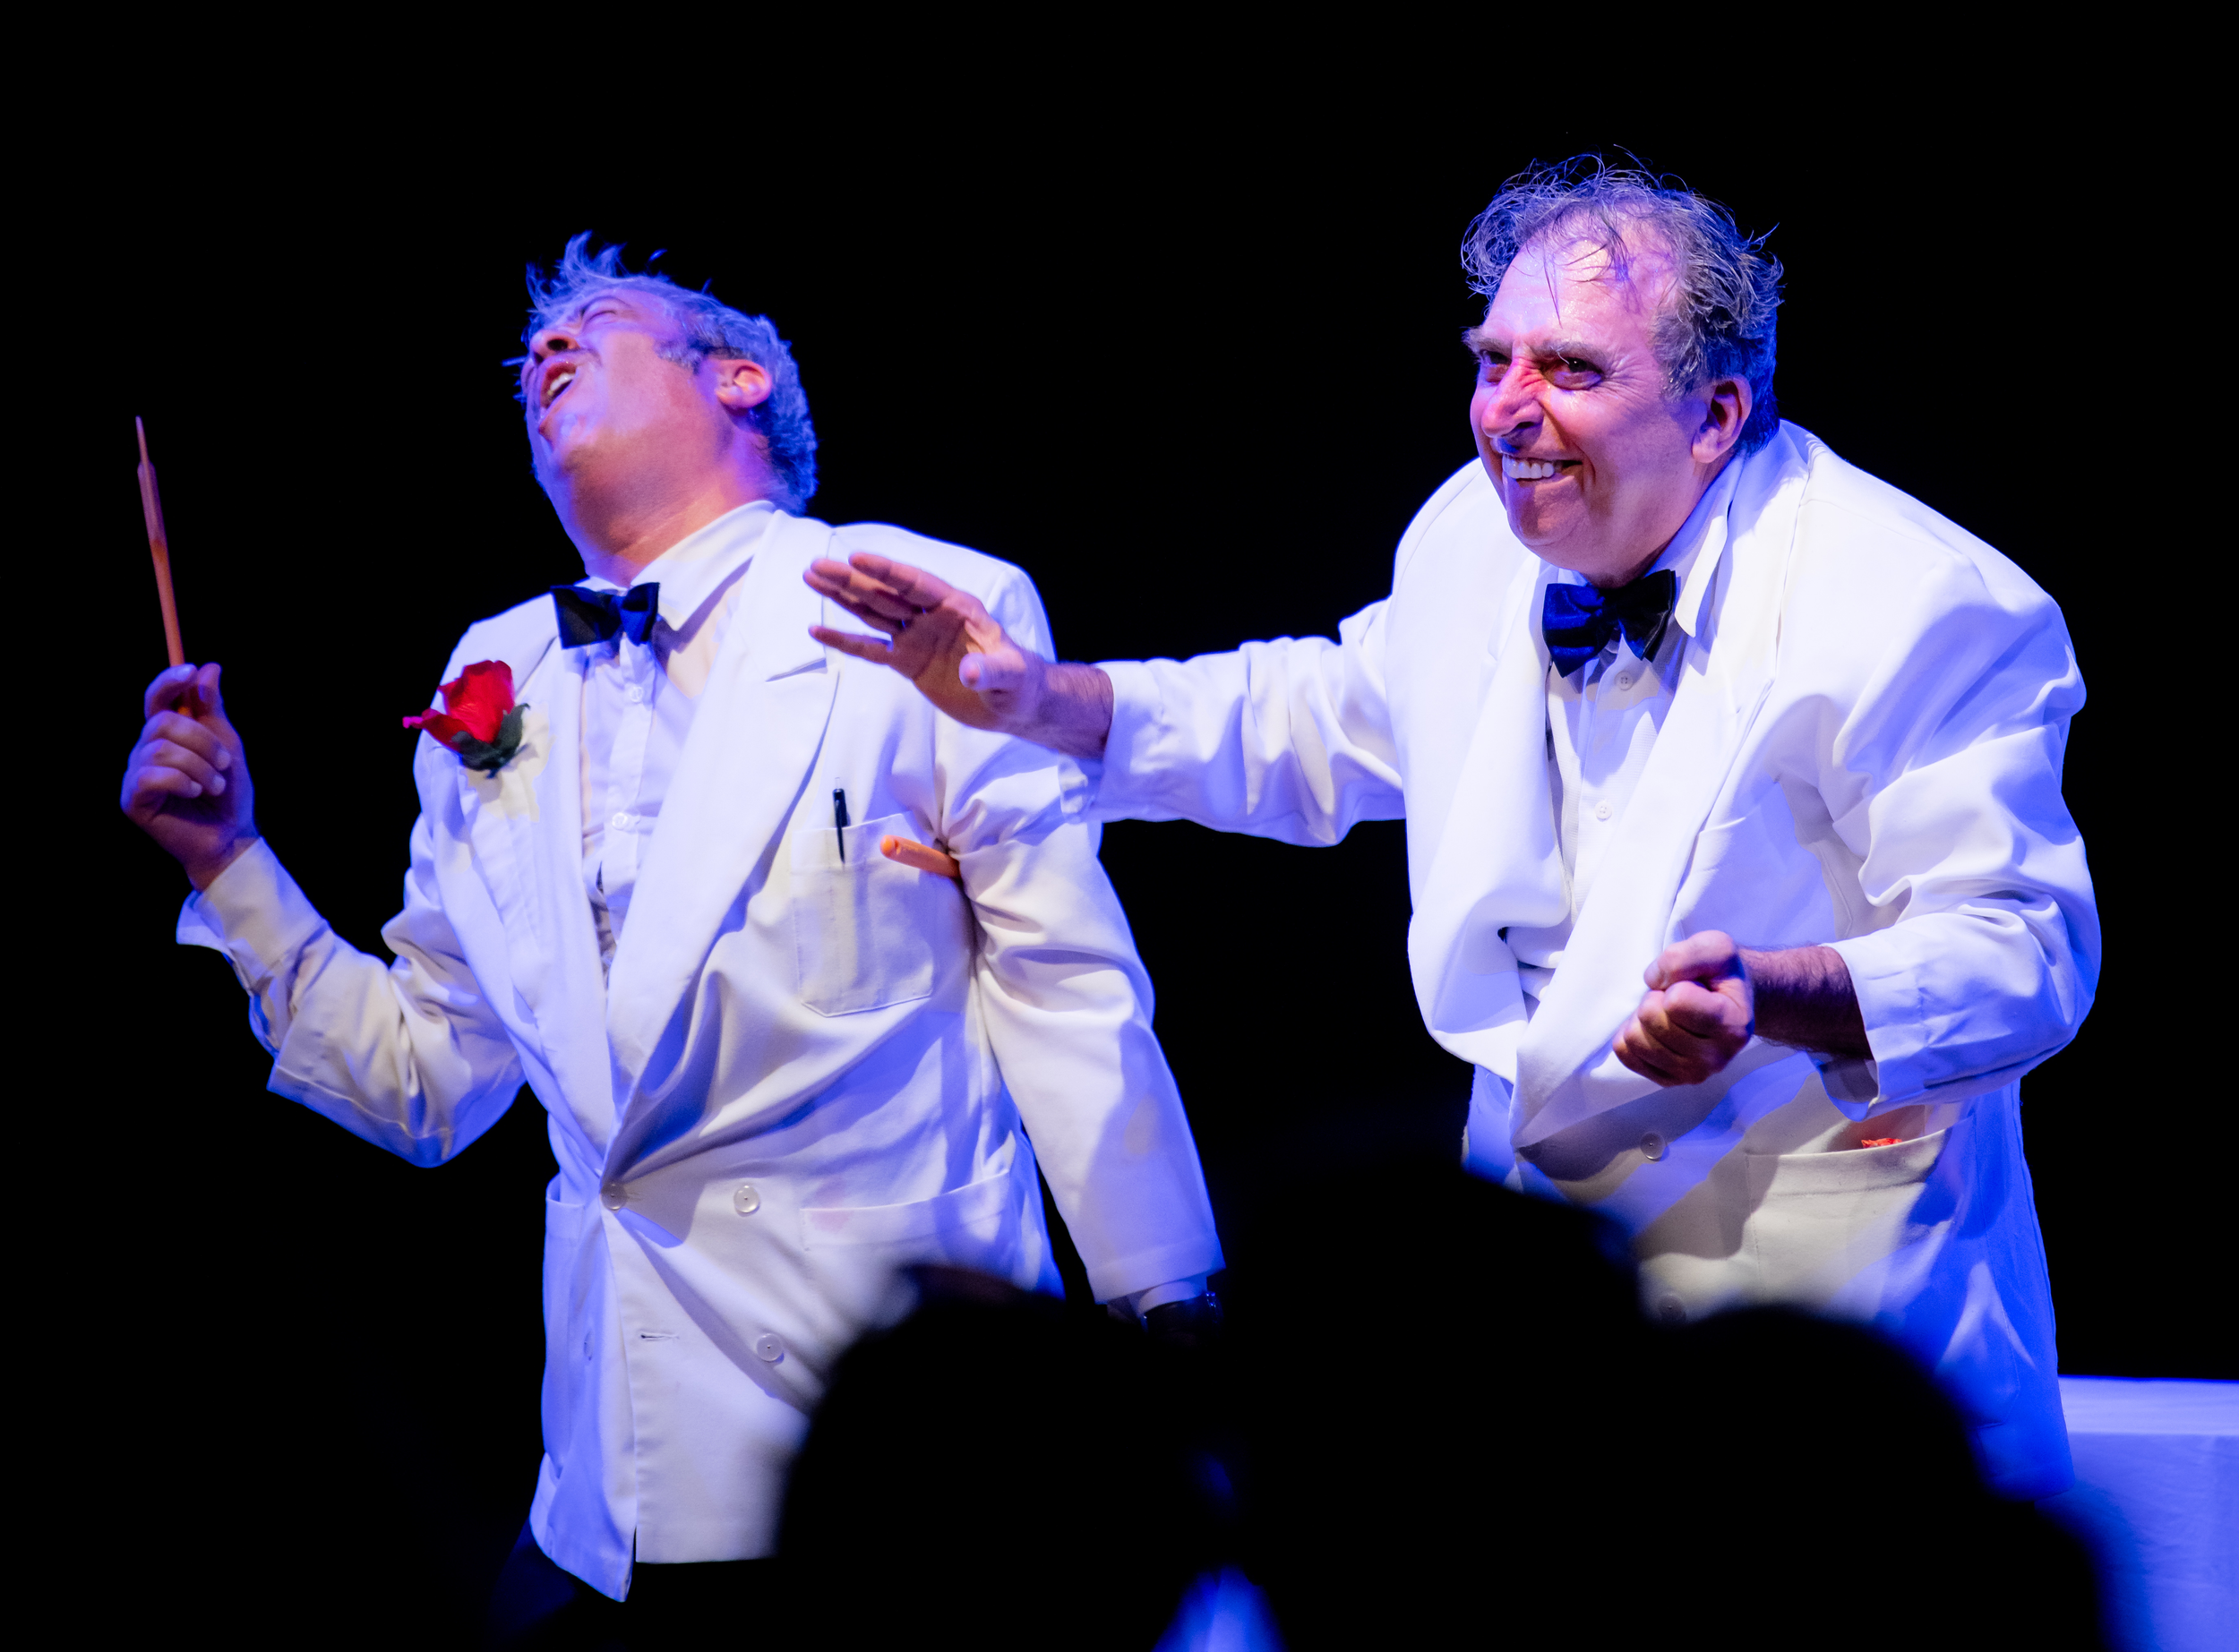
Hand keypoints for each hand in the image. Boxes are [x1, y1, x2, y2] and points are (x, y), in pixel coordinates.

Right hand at [121, 662, 258, 889]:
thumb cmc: (229, 792)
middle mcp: (145, 750)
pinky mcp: (131, 799)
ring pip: (161, 749)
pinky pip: (152, 775)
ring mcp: (135, 774)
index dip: (168, 681)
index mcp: (166, 735)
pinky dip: (183, 782)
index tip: (189, 671)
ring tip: (214, 785)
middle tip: (225, 763)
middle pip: (162, 722)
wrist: (231, 834)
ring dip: (200, 766)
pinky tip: (196, 794)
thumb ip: (213, 709)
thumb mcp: (227, 744)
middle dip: (203, 740)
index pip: (156, 698)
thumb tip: (209, 668)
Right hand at [804, 552, 1112, 757]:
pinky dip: (846, 641)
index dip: (887, 573)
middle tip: (817, 565)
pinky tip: (818, 629)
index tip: (856, 558)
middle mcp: (932, 617)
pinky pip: (871, 650)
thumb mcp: (1011, 676)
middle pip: (886, 594)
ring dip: (843, 596)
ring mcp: (917, 638)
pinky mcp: (908, 662)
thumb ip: (991, 671)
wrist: (1016, 702)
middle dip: (852, 580)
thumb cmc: (1020, 682)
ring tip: (812, 577)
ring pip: (873, 612)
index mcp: (957, 607)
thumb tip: (969, 672)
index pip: (916, 585)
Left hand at [1613, 931, 1754, 1087]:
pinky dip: (1631, 1031)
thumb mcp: (1715, 947)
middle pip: (1651, 1018)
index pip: (1675, 1002)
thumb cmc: (1720, 974)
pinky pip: (1624, 1053)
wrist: (1728, 1000)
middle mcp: (1716, 1059)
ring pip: (1634, 1038)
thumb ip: (1685, 956)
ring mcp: (1692, 1074)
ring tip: (1666, 1012)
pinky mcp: (1667, 1080)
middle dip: (1656, 997)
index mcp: (1733, 1026)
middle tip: (1675, 996)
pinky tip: (1653, 1027)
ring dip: (1642, 1015)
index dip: (1675, 982)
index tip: (1692, 984)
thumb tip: (1654, 980)